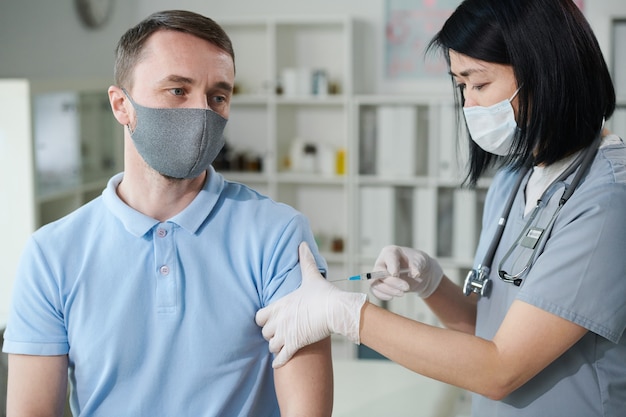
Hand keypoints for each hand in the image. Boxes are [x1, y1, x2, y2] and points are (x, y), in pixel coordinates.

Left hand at [255, 242, 366, 367]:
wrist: (336, 310)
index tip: (271, 320)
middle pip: (264, 332)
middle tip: (278, 333)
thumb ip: (305, 261)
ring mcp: (286, 334)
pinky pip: (280, 358)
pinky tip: (280, 362)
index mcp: (280, 305)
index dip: (264, 319)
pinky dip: (279, 361)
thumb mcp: (311, 276)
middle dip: (270, 333)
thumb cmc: (324, 293)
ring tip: (282, 345)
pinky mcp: (295, 345)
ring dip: (276, 346)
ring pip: (271, 345)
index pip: (259, 316)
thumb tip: (303, 244)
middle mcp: (279, 320)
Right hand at [370, 245, 442, 299]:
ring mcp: (379, 274)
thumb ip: (417, 265)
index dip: (391, 267)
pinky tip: (391, 297)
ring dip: (388, 290)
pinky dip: (381, 295)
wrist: (419, 273)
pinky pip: (374, 291)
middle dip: (391, 282)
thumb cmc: (418, 263)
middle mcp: (382, 262)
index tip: (396, 274)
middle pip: (378, 272)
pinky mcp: (379, 284)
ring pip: (374, 283)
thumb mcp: (421, 261)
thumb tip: (415, 274)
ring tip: (402, 293)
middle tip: (406, 287)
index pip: (388, 258)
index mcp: (391, 252)